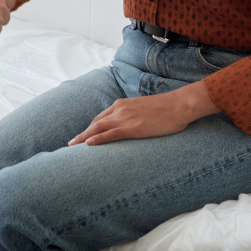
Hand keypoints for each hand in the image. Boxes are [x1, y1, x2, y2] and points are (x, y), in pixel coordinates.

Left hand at [68, 80, 219, 145]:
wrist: (179, 104)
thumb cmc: (166, 109)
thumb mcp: (144, 110)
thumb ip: (134, 116)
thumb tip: (132, 125)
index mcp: (122, 104)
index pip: (100, 118)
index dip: (89, 128)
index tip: (82, 136)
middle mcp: (119, 109)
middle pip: (95, 123)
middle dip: (82, 133)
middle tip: (70, 144)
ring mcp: (125, 118)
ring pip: (98, 128)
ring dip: (83, 137)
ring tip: (72, 146)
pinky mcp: (132, 127)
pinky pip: (110, 134)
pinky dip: (97, 139)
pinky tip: (88, 144)